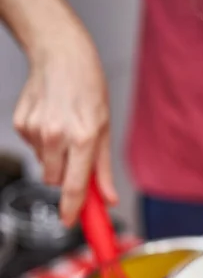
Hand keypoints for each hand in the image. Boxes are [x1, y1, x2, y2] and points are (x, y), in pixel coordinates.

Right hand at [13, 23, 117, 226]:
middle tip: (75, 156)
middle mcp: (57, 135)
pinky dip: (42, 143)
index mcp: (83, 137)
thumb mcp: (105, 128)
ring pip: (44, 166)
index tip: (71, 222)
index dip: (73, 209)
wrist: (60, 55)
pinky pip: (32, 148)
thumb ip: (103, 169)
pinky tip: (50, 121)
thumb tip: (107, 198)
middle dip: (66, 176)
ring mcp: (36, 129)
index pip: (75, 186)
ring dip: (54, 159)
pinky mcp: (21, 123)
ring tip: (63, 132)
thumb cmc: (87, 88)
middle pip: (56, 181)